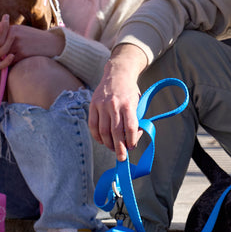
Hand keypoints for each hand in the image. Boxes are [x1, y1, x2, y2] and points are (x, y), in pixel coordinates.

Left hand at [0, 19, 64, 69]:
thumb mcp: (22, 32)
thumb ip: (8, 36)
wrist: (52, 44)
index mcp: (12, 28)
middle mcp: (12, 34)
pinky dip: (7, 64)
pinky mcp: (22, 53)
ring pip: (0, 54)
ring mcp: (17, 44)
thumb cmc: (36, 40)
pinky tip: (10, 63)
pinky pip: (8, 61)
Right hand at [89, 44, 148, 159]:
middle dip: (119, 148)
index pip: (130, 127)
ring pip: (103, 131)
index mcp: (128, 104)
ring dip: (108, 144)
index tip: (132, 147)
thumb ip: (135, 119)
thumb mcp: (137, 102)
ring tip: (112, 149)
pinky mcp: (93, 105)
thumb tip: (132, 139)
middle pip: (116, 132)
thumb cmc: (130, 92)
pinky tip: (102, 141)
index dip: (132, 140)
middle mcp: (114, 105)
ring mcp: (102, 105)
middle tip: (122, 158)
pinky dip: (97, 136)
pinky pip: (93, 125)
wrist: (118, 73)